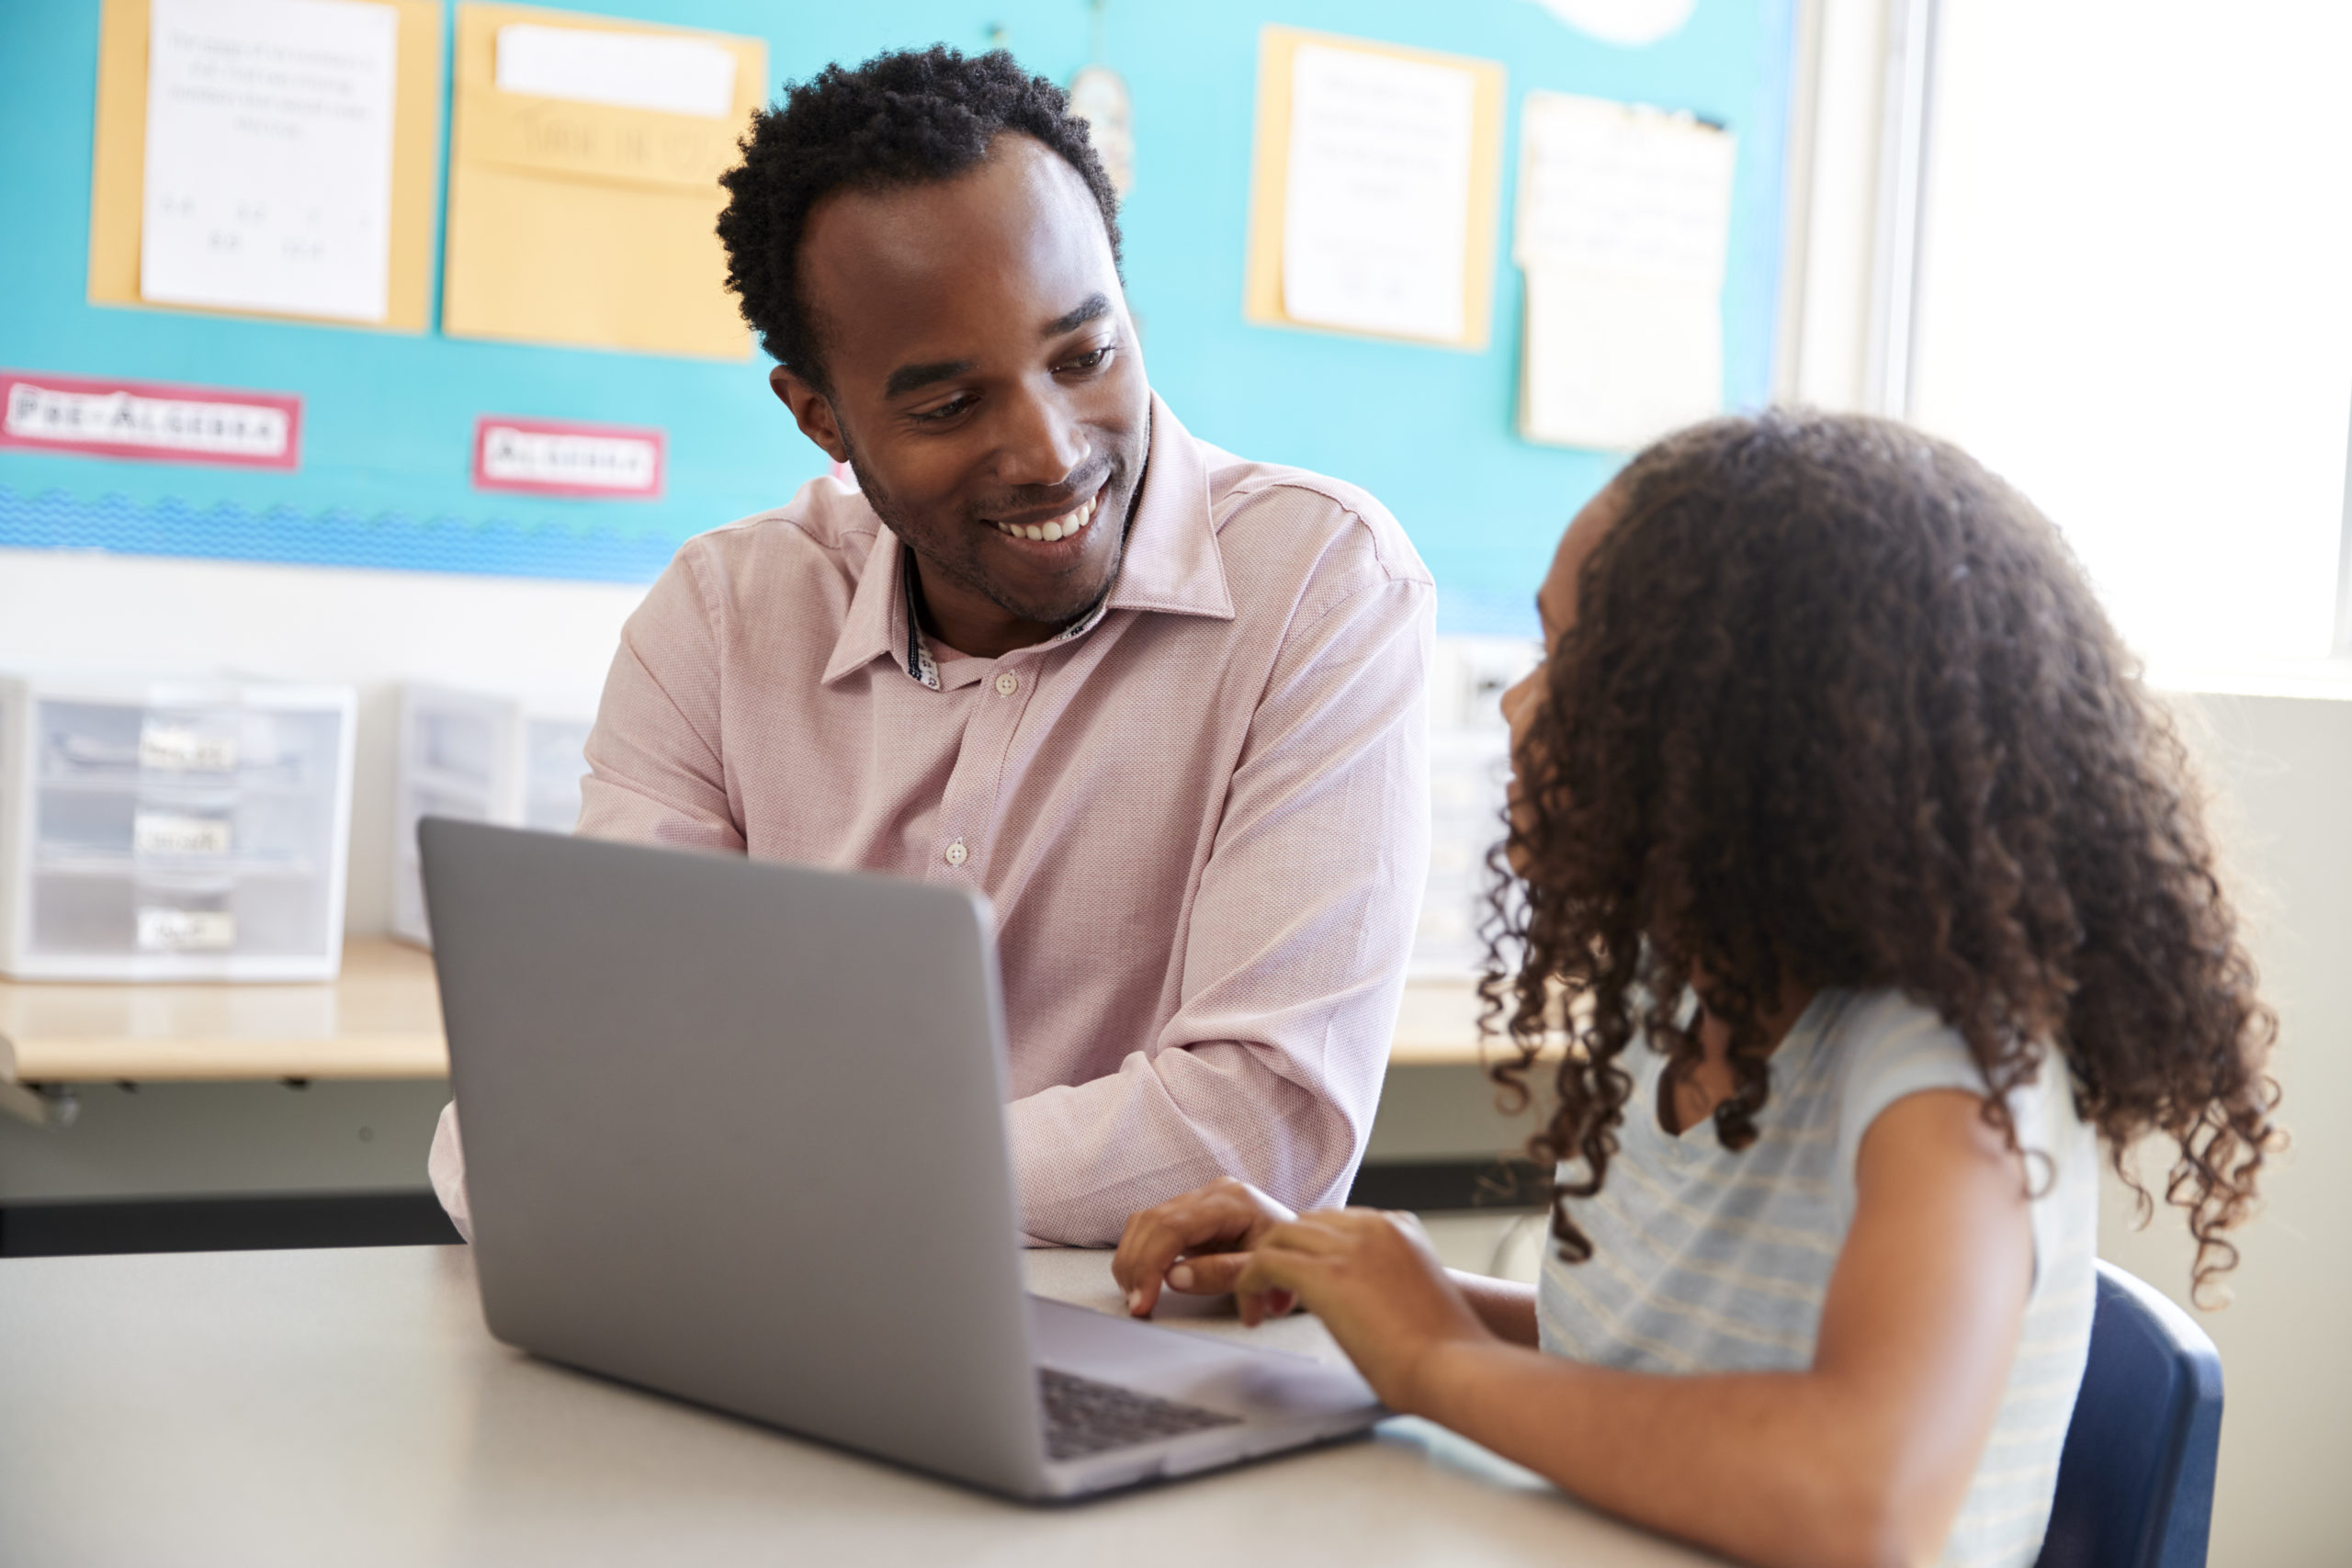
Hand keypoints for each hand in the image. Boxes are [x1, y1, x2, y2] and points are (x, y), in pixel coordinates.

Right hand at [1111, 1178, 1296, 1317]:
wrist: (1306, 1242)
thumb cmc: (1291, 1253)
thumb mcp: (1266, 1268)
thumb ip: (1223, 1273)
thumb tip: (1174, 1277)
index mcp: (1232, 1201)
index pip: (1173, 1226)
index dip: (1150, 1264)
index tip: (1143, 1298)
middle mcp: (1212, 1192)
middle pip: (1152, 1221)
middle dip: (1136, 1265)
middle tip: (1136, 1303)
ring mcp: (1201, 1199)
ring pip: (1145, 1221)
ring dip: (1133, 1260)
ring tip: (1135, 1294)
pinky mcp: (1193, 1212)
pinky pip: (1153, 1226)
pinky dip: (1141, 1254)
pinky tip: (1141, 1279)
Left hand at [1234, 1208, 1493, 1412]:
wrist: (1454, 1367)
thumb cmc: (1444, 1350)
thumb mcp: (1415, 1294)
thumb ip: (1386, 1280)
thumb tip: (1358, 1301)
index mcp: (1400, 1227)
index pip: (1337, 1222)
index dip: (1313, 1252)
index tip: (1304, 1285)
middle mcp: (1374, 1226)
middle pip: (1305, 1223)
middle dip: (1287, 1255)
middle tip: (1279, 1298)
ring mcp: (1349, 1246)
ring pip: (1279, 1235)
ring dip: (1264, 1269)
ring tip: (1265, 1307)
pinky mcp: (1326, 1273)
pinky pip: (1265, 1262)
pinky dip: (1250, 1284)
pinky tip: (1255, 1312)